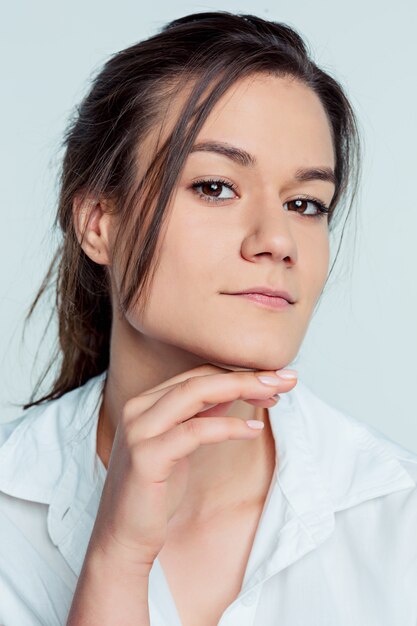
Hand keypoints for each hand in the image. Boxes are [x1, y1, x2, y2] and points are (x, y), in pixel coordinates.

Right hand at [88, 364, 296, 571]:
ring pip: (196, 394)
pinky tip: (254, 430)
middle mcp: (138, 409)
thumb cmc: (154, 493)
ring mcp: (139, 431)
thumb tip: (232, 390)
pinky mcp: (146, 456)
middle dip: (246, 375)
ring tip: (275, 394)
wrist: (123, 538)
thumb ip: (200, 415)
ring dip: (241, 389)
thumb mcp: (180, 445)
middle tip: (284, 377)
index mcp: (145, 403)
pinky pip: (195, 431)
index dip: (238, 373)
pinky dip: (228, 426)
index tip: (273, 378)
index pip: (197, 374)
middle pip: (200, 378)